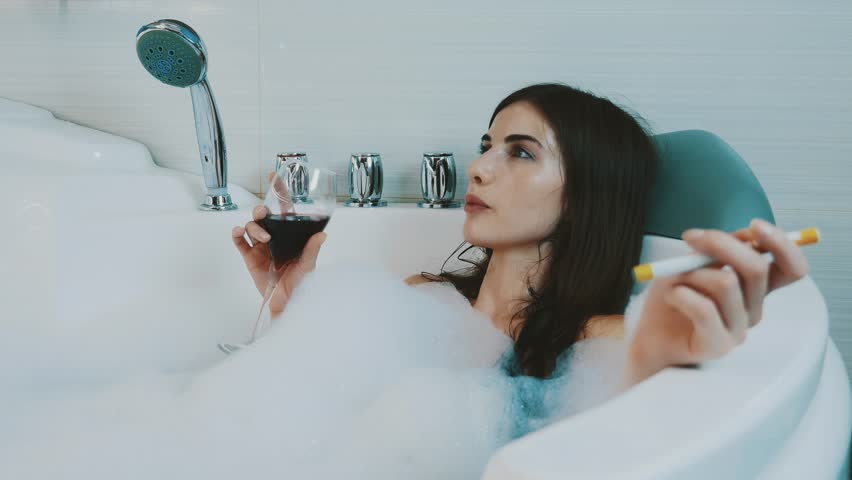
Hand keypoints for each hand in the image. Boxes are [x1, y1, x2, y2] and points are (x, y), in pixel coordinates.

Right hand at [232, 175, 326, 314]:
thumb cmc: (300, 285)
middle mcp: (275, 237)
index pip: (284, 208)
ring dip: (254, 226)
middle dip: (261, 210)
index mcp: (290, 235)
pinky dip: (237, 235)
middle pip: (263, 215)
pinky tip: (239, 233)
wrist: (286, 305)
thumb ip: (312, 250)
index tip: (274, 175)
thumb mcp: (308, 266)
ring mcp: (261, 247)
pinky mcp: (250, 257)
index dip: (279, 191)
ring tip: (262, 237)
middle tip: (264, 214)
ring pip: (251, 226)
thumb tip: (322, 235)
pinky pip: (240, 242)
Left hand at [624, 218, 809, 385]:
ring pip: (726, 283)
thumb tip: (747, 234)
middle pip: (757, 269)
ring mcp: (738, 329)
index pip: (792, 269)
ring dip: (692, 273)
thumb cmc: (673, 297)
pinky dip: (681, 294)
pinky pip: (705, 309)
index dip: (783, 245)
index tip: (755, 225)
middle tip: (690, 237)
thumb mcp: (695, 262)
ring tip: (674, 281)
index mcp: (753, 288)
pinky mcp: (718, 345)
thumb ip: (723, 249)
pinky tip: (671, 296)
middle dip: (721, 243)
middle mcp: (752, 308)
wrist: (648, 336)